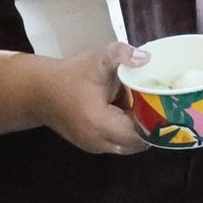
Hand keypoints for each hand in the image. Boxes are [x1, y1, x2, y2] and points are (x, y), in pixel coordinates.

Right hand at [32, 41, 148, 156]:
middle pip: (137, 144)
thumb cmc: (69, 76)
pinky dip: (125, 130)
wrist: (38, 91)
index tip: (165, 106)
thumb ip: (122, 56)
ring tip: (144, 107)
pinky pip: (116, 143)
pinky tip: (126, 110)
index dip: (156, 122)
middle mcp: (99, 143)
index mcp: (102, 125)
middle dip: (149, 127)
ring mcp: (94, 147)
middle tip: (157, 105)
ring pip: (127, 145)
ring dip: (137, 129)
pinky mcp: (91, 145)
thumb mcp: (97, 61)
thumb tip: (146, 58)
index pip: (141, 135)